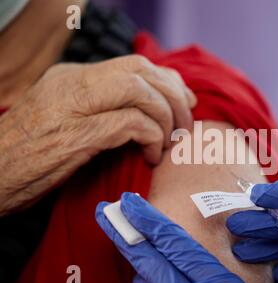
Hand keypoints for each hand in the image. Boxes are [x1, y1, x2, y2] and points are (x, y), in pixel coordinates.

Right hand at [0, 55, 195, 214]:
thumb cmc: (26, 154)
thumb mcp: (60, 119)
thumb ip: (96, 107)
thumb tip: (141, 111)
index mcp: (70, 77)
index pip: (132, 65)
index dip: (167, 80)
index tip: (185, 100)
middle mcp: (72, 84)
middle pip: (140, 70)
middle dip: (174, 94)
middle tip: (185, 122)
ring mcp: (73, 107)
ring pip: (139, 91)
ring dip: (166, 116)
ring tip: (170, 142)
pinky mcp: (76, 135)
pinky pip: (130, 123)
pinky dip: (151, 137)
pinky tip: (152, 156)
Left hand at [95, 192, 258, 282]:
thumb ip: (258, 281)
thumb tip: (264, 272)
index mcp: (212, 282)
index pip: (170, 242)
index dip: (147, 220)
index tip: (129, 203)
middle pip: (145, 258)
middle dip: (122, 232)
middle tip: (103, 212)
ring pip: (145, 281)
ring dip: (139, 263)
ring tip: (132, 245)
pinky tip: (150, 279)